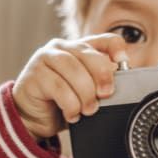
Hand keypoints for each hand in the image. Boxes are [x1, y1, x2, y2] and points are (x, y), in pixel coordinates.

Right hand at [13, 34, 127, 138]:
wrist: (33, 118)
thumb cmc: (64, 102)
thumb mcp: (88, 92)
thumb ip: (101, 83)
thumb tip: (123, 85)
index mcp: (80, 49)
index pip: (105, 39)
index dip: (117, 48)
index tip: (123, 64)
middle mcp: (61, 48)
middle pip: (89, 53)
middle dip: (102, 76)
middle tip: (106, 94)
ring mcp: (45, 58)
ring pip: (73, 70)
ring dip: (85, 94)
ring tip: (89, 110)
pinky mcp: (33, 74)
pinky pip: (58, 87)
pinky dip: (70, 105)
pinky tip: (72, 114)